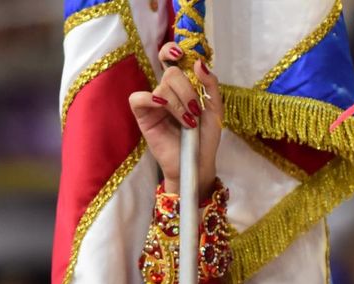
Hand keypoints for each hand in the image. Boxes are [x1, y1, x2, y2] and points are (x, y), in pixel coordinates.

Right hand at [128, 43, 222, 195]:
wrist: (197, 164)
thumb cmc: (205, 139)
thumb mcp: (215, 110)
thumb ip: (210, 85)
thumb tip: (198, 63)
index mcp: (182, 86)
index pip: (170, 58)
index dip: (172, 50)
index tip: (181, 55)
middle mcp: (166, 90)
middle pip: (171, 73)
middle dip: (188, 91)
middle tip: (196, 111)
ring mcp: (153, 103)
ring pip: (161, 87)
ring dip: (179, 105)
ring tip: (188, 123)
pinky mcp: (142, 116)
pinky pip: (138, 98)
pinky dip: (152, 100)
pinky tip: (163, 109)